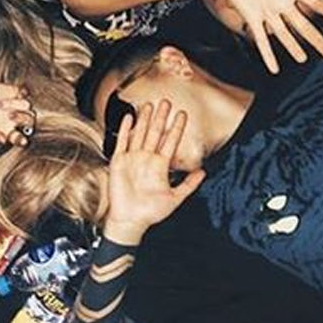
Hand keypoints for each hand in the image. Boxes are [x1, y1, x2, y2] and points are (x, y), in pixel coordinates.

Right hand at [0, 78, 35, 146]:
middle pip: (29, 122)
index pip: (20, 138)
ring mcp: (13, 104)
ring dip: (17, 106)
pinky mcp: (11, 91)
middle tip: (9, 116)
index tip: (22, 141)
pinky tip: (11, 95)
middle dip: (23, 120)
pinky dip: (21, 93)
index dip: (23, 140)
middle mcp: (13, 119)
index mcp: (6, 131)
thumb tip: (3, 140)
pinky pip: (24, 92)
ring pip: (27, 106)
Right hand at [104, 100, 205, 244]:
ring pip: (140, 134)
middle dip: (161, 117)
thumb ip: (189, 185)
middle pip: (155, 133)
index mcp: (160, 166)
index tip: (182, 114)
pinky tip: (129, 117)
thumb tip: (203, 172)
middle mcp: (147, 159)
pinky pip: (122, 142)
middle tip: (166, 101)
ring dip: (144, 119)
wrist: (130, 220)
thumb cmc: (151, 212)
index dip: (176, 128)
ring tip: (149, 104)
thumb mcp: (175, 198)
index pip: (170, 142)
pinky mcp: (119, 162)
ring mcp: (133, 159)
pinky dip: (125, 130)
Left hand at [209, 0, 322, 73]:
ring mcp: (266, 12)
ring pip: (285, 35)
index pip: (315, 2)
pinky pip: (261, 39)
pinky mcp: (251, 17)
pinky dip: (268, 54)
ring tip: (304, 59)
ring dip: (294, 47)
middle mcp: (281, 2)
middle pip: (304, 25)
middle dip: (317, 39)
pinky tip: (273, 68)